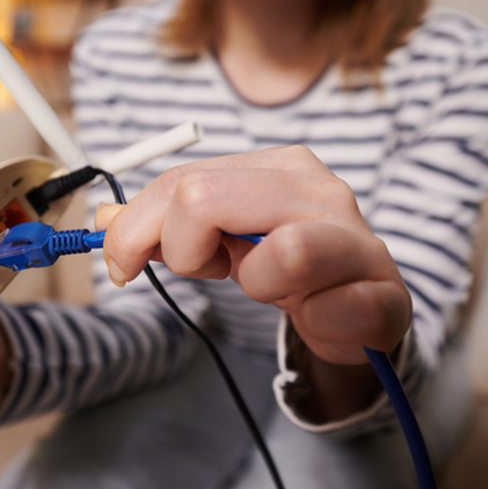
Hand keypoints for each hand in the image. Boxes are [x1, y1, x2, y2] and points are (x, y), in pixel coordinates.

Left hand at [96, 146, 411, 367]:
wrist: (361, 307)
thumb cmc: (289, 268)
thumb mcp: (222, 239)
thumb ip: (165, 226)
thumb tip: (103, 219)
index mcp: (280, 167)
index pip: (184, 181)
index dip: (135, 227)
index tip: (123, 263)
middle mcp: (321, 190)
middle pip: (207, 199)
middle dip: (182, 250)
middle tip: (200, 272)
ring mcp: (358, 240)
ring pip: (283, 253)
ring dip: (256, 283)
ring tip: (271, 287)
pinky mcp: (385, 295)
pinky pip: (328, 310)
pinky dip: (310, 321)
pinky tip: (317, 314)